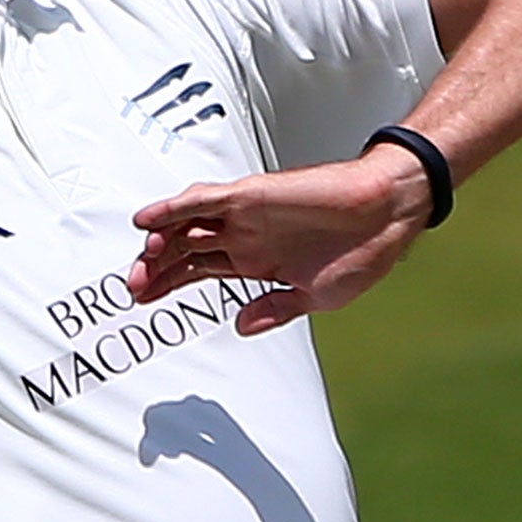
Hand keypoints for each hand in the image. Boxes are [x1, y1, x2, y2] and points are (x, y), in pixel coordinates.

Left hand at [127, 145, 433, 334]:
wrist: (388, 212)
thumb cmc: (362, 250)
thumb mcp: (314, 295)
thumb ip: (274, 309)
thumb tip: (241, 326)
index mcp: (256, 261)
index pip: (197, 271)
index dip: (167, 284)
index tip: (142, 300)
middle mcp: (245, 235)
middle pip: (184, 249)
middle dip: (155, 268)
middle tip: (133, 288)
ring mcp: (247, 215)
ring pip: (187, 224)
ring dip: (160, 241)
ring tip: (139, 261)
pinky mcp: (253, 195)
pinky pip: (204, 200)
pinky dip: (174, 208)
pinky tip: (148, 219)